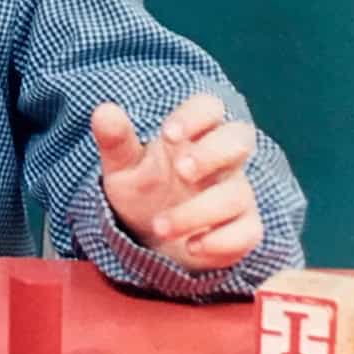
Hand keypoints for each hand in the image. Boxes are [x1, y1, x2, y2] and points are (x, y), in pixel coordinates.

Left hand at [91, 92, 263, 271]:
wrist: (150, 239)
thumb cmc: (142, 191)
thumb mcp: (122, 166)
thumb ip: (116, 140)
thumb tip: (104, 111)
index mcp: (193, 135)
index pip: (210, 107)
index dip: (195, 115)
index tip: (168, 134)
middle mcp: (221, 161)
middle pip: (240, 138)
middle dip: (213, 152)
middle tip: (181, 170)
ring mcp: (236, 193)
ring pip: (237, 193)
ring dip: (199, 211)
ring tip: (160, 226)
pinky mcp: (242, 229)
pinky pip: (249, 231)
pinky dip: (221, 241)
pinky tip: (191, 246)